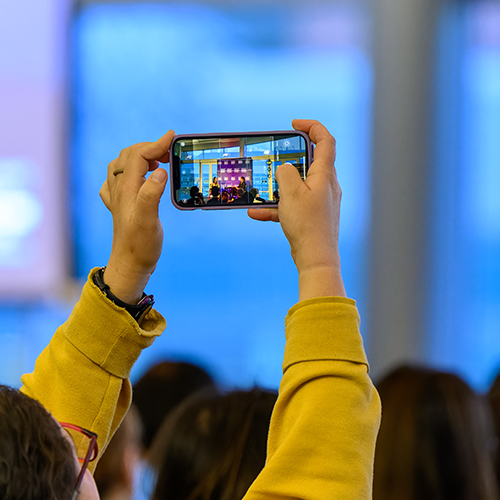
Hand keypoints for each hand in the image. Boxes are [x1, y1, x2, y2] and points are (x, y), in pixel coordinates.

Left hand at [99, 130, 174, 303]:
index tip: (173, 138)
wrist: (129, 266)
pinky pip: (117, 181)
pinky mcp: (120, 207)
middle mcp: (119, 190)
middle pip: (129, 156)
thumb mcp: (149, 219)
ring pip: (121, 166)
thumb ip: (152, 193)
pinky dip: (129, 172)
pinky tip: (137, 179)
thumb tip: (160, 171)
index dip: (156, 144)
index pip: (138, 155)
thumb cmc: (140, 245)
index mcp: (127, 189)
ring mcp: (118, 198)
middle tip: (169, 152)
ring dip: (139, 157)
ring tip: (157, 161)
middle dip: (149, 147)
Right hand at [248, 120, 345, 299]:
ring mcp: (320, 202)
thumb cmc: (307, 225)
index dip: (312, 127)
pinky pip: (293, 205)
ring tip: (262, 190)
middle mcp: (326, 186)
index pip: (325, 140)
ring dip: (279, 187)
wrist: (316, 258)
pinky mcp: (313, 216)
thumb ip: (285, 172)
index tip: (294, 124)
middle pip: (311, 162)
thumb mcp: (290, 192)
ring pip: (298, 186)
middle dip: (291, 159)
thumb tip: (285, 168)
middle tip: (276, 156)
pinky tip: (257, 213)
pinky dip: (277, 207)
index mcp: (325, 175)